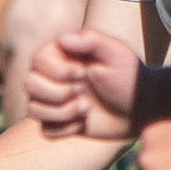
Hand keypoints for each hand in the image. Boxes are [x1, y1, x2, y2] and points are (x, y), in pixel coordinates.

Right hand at [22, 25, 142, 142]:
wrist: (141, 108)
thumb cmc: (129, 76)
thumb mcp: (116, 53)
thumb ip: (91, 40)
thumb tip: (61, 39)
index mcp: (61, 56)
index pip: (37, 59)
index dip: (57, 70)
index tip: (83, 73)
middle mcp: (51, 78)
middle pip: (29, 84)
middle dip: (58, 92)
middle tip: (83, 91)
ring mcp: (52, 101)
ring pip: (33, 109)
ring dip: (63, 112)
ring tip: (87, 108)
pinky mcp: (56, 123)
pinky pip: (46, 130)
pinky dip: (67, 128)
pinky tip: (84, 121)